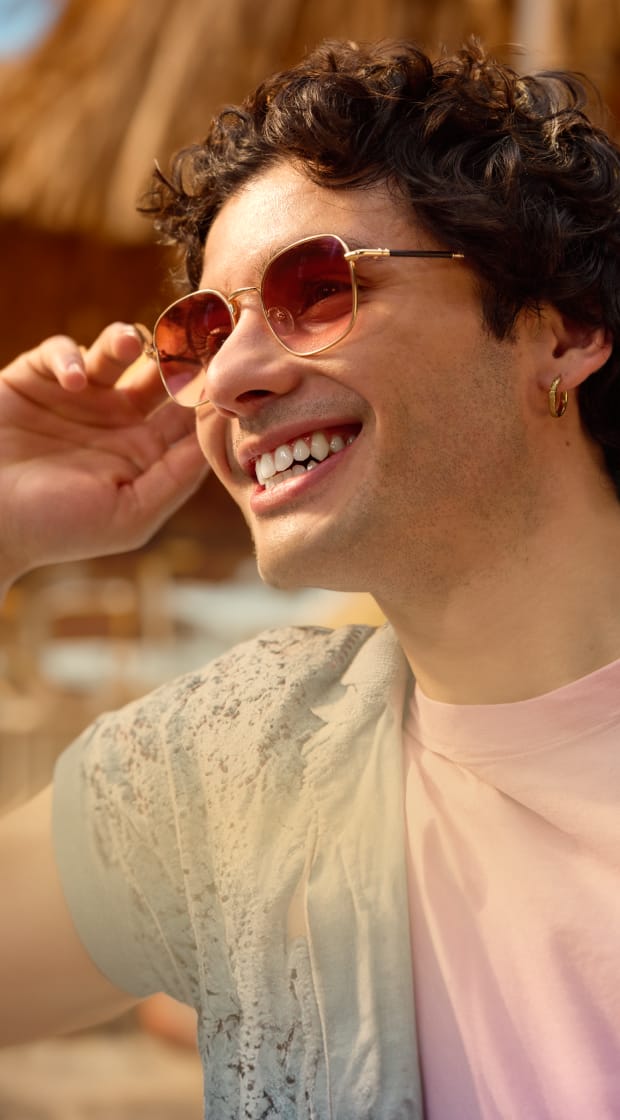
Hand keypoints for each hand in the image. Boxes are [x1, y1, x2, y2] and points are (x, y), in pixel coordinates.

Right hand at [0, 323, 208, 591]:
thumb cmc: (57, 529)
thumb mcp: (130, 515)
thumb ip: (177, 478)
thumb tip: (217, 436)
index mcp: (145, 451)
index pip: (187, 413)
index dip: (207, 392)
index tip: (225, 373)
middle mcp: (117, 419)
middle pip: (157, 373)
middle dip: (172, 353)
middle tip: (185, 338)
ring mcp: (78, 396)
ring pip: (114, 351)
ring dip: (125, 340)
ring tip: (129, 342)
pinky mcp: (36, 378)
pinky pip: (60, 351)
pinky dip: (68, 357)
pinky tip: (71, 381)